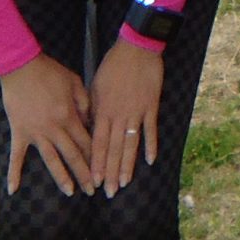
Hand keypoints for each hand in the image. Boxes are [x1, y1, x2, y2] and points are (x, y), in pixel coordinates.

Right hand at [0, 53, 93, 196]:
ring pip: (51, 160)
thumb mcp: (75, 82)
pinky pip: (16, 156)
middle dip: (84, 174)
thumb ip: (85, 102)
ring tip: (70, 192)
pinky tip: (12, 189)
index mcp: (70, 116)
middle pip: (73, 155)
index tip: (104, 170)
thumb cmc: (50, 72)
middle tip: (92, 190)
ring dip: (61, 177)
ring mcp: (36, 133)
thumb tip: (90, 120)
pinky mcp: (19, 133)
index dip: (96, 157)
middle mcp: (55, 128)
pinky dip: (13, 173)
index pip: (87, 142)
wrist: (22, 67)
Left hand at [89, 39, 163, 194]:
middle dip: (111, 172)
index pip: (98, 143)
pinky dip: (151, 145)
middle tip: (109, 192)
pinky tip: (150, 161)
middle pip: (114, 149)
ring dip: (128, 165)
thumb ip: (93, 108)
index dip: (96, 163)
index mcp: (104, 110)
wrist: (137, 48)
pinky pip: (150, 130)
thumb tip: (88, 127)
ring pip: (131, 144)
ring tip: (125, 183)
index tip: (94, 181)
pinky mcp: (151, 106)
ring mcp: (137, 112)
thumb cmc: (113, 65)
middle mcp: (119, 115)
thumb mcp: (96, 85)